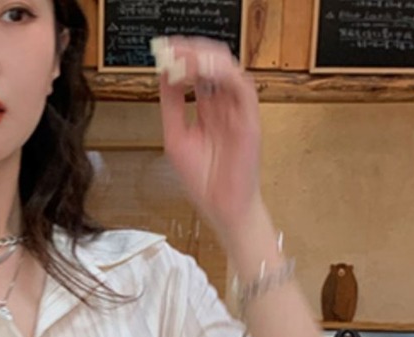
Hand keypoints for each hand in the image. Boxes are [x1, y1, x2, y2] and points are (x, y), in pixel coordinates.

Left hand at [157, 36, 261, 235]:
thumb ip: (171, 106)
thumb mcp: (175, 138)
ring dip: (205, 59)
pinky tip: (202, 73)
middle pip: (213, 64)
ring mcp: (238, 111)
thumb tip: (164, 75)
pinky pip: (240, 86)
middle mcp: (224, 106)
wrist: (223, 210)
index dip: (182, 58)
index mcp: (208, 110)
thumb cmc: (204, 182)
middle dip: (192, 52)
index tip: (164, 52)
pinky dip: (222, 74)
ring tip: (184, 59)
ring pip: (228, 68)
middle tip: (172, 49)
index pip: (198, 72)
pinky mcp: (250, 119)